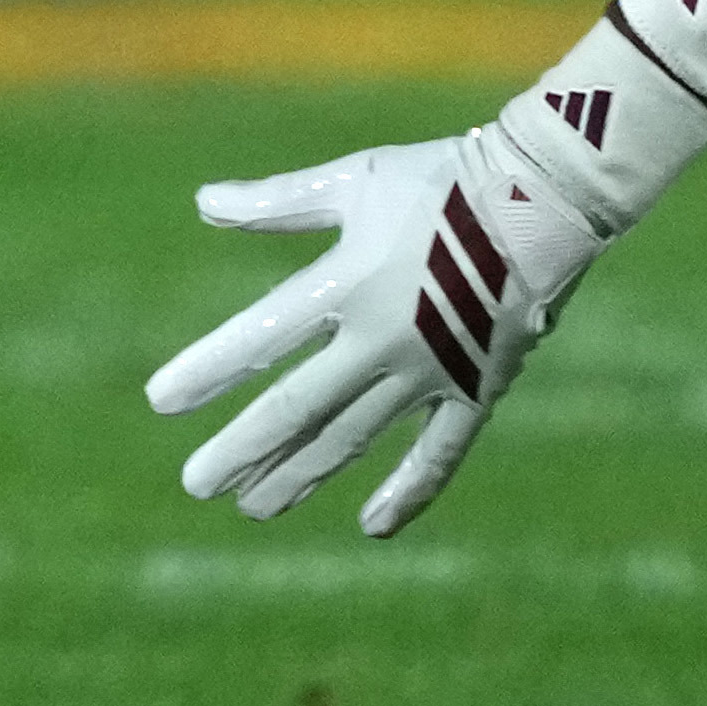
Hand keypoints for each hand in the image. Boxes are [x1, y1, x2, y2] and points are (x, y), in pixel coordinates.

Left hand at [145, 128, 620, 534]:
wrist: (546, 196)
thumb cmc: (440, 179)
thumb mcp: (352, 182)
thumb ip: (277, 203)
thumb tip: (202, 203)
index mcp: (347, 283)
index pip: (262, 338)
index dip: (209, 370)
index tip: (160, 401)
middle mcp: (382, 339)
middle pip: (298, 408)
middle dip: (243, 449)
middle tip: (196, 483)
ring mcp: (430, 372)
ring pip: (352, 438)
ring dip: (300, 474)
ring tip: (253, 505)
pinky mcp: (476, 390)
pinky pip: (439, 454)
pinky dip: (407, 492)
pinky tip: (372, 526)